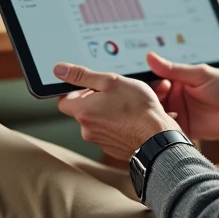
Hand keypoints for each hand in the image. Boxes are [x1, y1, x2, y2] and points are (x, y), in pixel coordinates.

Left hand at [54, 62, 180, 159]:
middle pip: (85, 109)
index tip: (94, 87)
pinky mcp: (114, 148)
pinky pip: (114, 131)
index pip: (64, 100)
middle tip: (119, 92)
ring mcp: (101, 141)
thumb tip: (59, 70)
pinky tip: (137, 117)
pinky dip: (122, 123)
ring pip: (102, 120)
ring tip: (133, 103)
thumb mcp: (111, 81)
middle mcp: (88, 130)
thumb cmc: (138, 109)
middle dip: (100, 99)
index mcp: (83, 111)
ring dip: (113, 110)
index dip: (78, 90)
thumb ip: (82, 75)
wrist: (159, 139)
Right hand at [146, 52, 218, 139]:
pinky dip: (164, 132)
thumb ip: (174, 69)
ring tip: (160, 119)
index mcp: (178, 81)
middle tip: (155, 106)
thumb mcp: (201, 75)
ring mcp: (181, 114)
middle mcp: (176, 97)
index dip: (151, 87)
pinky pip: (169, 132)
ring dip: (156, 119)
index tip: (157, 89)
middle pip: (153, 102)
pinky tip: (165, 131)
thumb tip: (150, 56)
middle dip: (150, 104)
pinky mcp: (186, 130)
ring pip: (159, 118)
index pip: (155, 83)